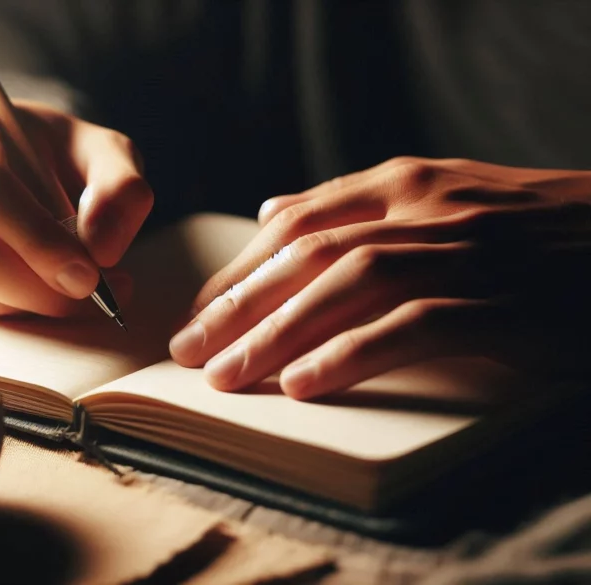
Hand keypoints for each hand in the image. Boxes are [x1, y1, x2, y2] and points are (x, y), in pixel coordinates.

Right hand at [0, 90, 151, 316]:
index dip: (36, 238)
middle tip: (92, 294)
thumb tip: (103, 249)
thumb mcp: (101, 152)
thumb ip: (120, 188)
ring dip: (29, 300)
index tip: (88, 274)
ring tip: (71, 281)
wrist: (5, 165)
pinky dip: (9, 309)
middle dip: (36, 286)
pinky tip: (32, 284)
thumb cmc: (50, 157)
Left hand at [169, 157, 590, 398]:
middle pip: (308, 254)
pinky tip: (305, 383)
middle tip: (188, 350)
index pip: (298, 223)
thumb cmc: (535, 231)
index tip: (200, 311)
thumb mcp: (447, 198)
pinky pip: (413, 325)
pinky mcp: (507, 304)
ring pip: (349, 284)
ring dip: (277, 331)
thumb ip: (360, 205)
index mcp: (409, 184)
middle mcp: (428, 209)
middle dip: (238, 304)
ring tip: (227, 375)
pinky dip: (353, 352)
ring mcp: (468, 253)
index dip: (239, 268)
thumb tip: (274, 210)